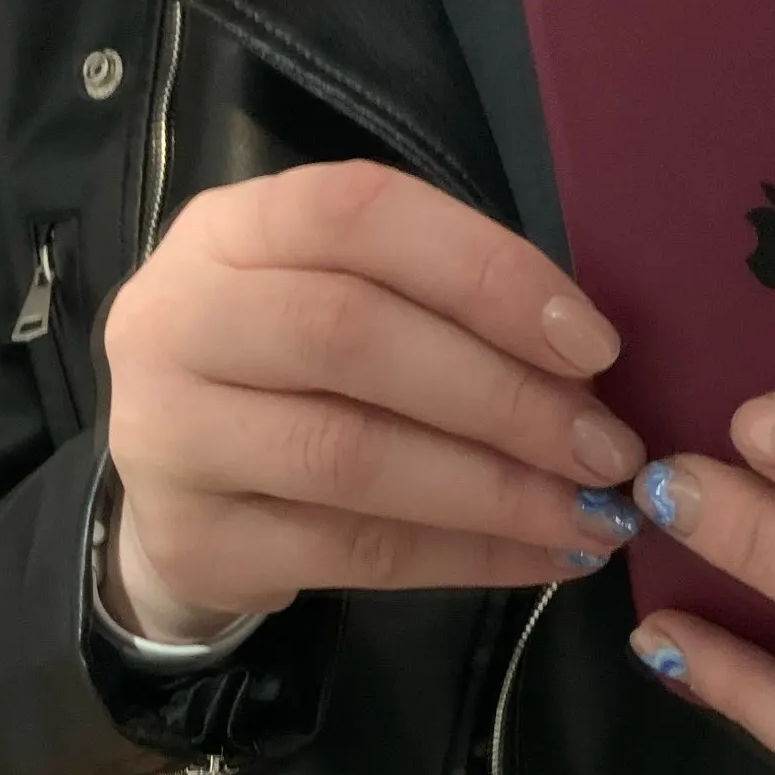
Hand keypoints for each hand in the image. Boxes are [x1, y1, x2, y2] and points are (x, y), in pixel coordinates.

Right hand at [102, 162, 644, 643]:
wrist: (169, 497)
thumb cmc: (286, 379)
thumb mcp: (337, 302)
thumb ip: (435, 306)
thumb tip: (588, 368)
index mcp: (228, 230)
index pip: (357, 214)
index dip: (484, 271)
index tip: (592, 342)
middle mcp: (177, 318)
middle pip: (351, 335)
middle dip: (504, 395)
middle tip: (606, 450)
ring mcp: (169, 435)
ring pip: (350, 456)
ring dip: (492, 489)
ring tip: (588, 515)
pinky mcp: (191, 541)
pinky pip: (351, 552)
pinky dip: (463, 558)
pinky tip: (537, 559)